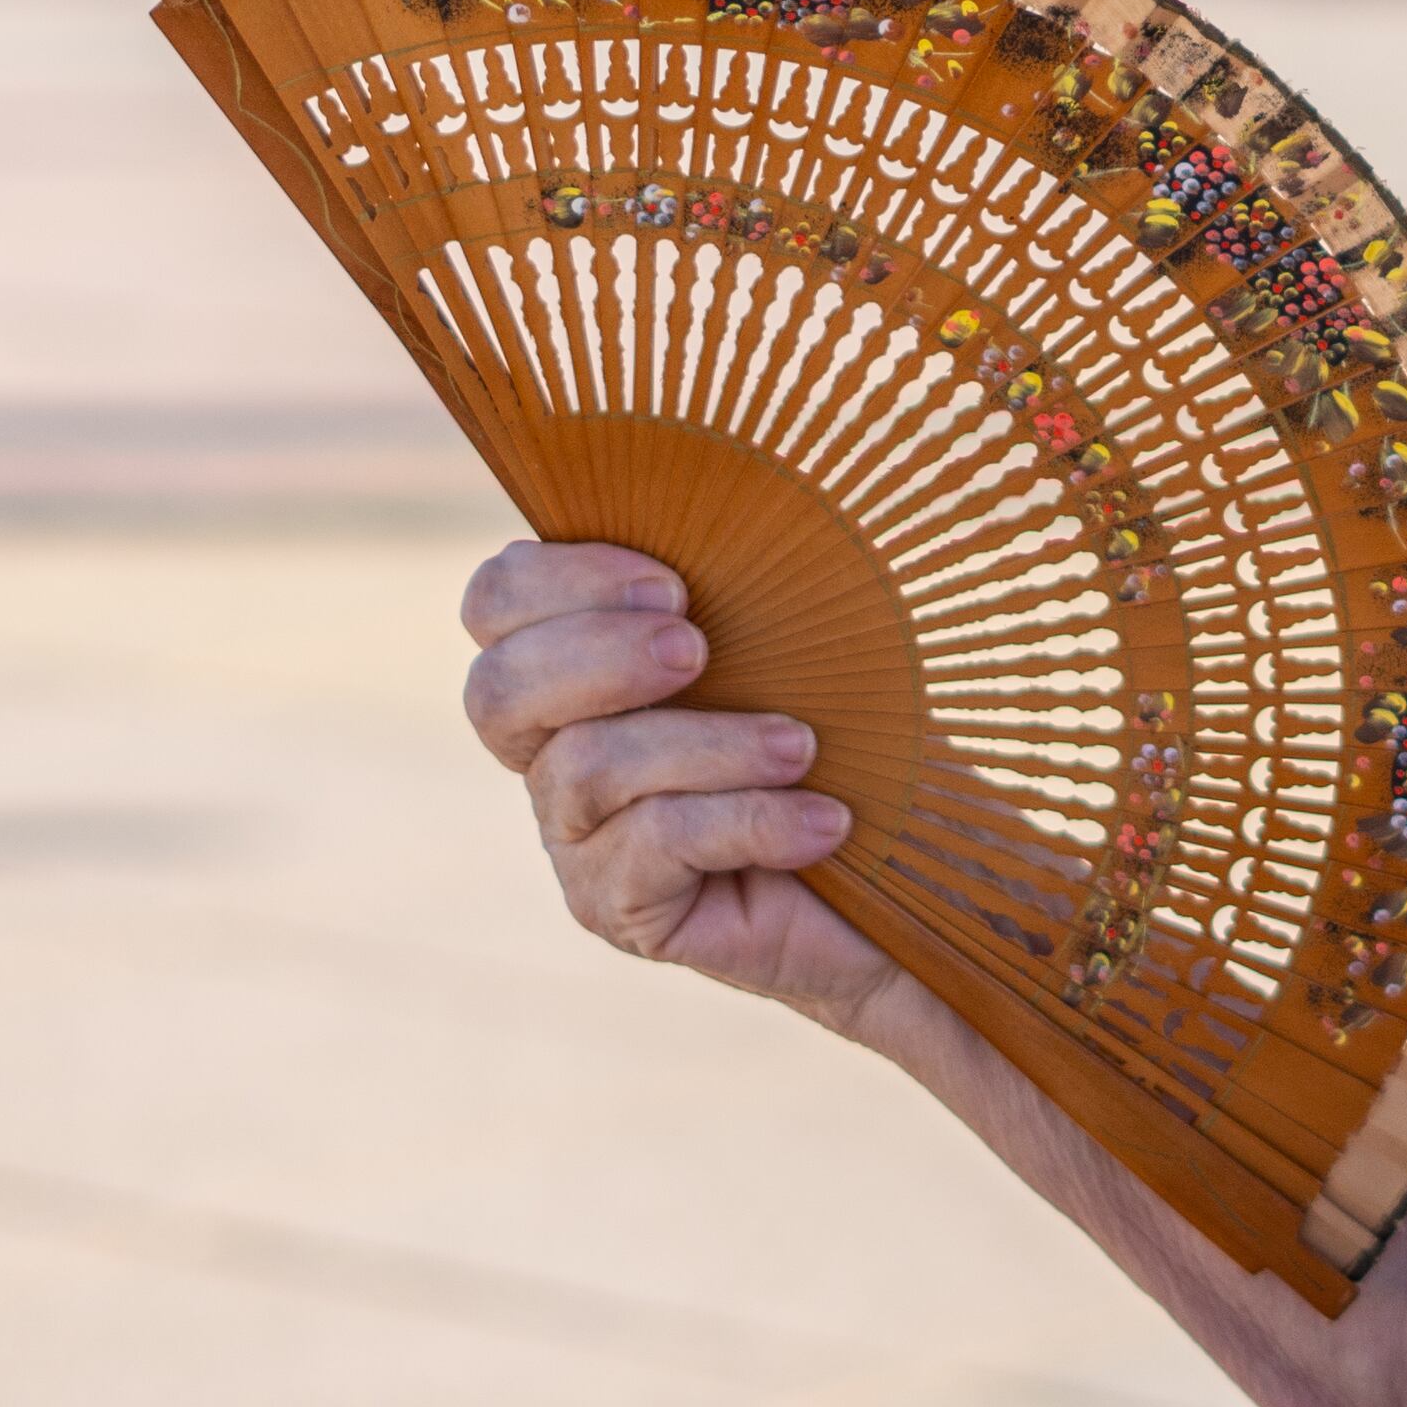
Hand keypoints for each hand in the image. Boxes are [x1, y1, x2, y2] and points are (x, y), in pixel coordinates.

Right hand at [459, 538, 906, 1039]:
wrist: (910, 866)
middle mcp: (552, 752)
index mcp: (575, 662)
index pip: (496, 601)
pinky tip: (824, 823)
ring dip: (708, 744)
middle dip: (597, 656)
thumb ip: (730, 578)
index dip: (558, 579)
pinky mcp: (620, 910)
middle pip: (497, 691)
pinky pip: (654, 846)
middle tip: (698, 649)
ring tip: (800, 747)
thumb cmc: (850, 726)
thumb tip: (724, 497)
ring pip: (588, 768)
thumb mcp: (790, 635)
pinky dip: (750, 821)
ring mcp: (577, 839)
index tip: (672, 583)